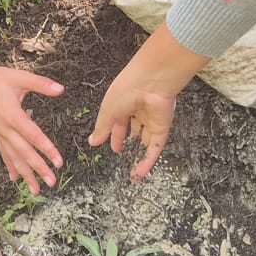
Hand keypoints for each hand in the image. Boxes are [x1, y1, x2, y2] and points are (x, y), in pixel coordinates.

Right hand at [0, 43, 63, 191]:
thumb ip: (41, 84)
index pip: (33, 135)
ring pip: (13, 157)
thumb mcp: (21, 77)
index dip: (46, 149)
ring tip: (35, 190)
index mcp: (13, 114)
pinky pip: (4, 153)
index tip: (59, 162)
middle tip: (51, 182)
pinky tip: (14, 179)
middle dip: (37, 168)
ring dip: (25, 174)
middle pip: (23, 152)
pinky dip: (10, 166)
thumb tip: (61, 89)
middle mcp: (5, 128)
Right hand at [90, 61, 180, 181]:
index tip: (114, 148)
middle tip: (123, 160)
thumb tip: (92, 141)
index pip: (119, 123)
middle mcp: (139, 111)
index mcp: (124, 103)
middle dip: (129, 146)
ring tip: (133, 174)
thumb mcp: (108, 110)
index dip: (116, 136)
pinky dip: (148, 160)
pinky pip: (155, 147)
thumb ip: (102, 128)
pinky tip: (140, 172)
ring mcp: (152, 120)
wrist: (151, 81)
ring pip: (146, 142)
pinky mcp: (162, 128)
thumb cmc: (127, 88)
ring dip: (139, 157)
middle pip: (134, 132)